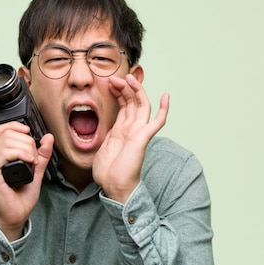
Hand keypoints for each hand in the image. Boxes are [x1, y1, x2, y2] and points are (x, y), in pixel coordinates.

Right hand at [0, 121, 54, 240]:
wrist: (15, 216)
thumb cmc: (21, 198)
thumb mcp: (36, 171)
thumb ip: (41, 154)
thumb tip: (48, 137)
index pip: (2, 129)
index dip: (16, 126)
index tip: (30, 133)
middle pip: (7, 133)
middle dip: (27, 141)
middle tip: (35, 156)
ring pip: (7, 140)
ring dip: (25, 148)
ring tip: (32, 161)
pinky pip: (4, 153)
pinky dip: (20, 153)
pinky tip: (29, 162)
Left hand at [92, 74, 168, 202]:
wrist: (113, 186)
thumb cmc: (107, 172)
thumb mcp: (101, 146)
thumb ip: (104, 134)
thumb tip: (97, 127)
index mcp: (122, 129)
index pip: (124, 104)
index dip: (119, 91)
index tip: (110, 82)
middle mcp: (132, 128)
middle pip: (133, 101)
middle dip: (125, 87)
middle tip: (115, 78)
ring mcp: (139, 132)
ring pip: (142, 105)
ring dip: (137, 90)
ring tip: (129, 78)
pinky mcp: (143, 137)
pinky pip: (158, 122)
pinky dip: (164, 109)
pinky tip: (166, 96)